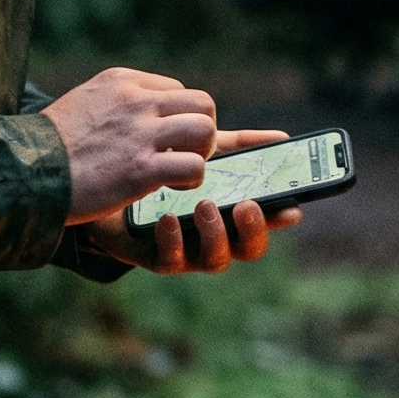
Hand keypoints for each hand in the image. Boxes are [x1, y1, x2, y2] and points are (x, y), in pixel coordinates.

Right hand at [42, 68, 220, 223]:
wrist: (23, 172)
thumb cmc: (51, 146)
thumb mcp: (84, 102)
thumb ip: (117, 103)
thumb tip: (145, 113)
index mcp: (122, 82)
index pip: (177, 90)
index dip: (177, 118)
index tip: (163, 140)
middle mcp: (136, 101)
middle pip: (203, 104)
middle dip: (201, 131)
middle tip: (184, 153)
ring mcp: (140, 134)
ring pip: (206, 129)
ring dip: (201, 154)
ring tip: (180, 170)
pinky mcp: (141, 169)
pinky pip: (195, 166)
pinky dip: (192, 179)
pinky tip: (172, 187)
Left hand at [72, 126, 304, 274]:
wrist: (107, 182)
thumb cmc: (165, 170)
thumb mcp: (202, 155)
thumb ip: (239, 148)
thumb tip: (281, 138)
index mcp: (232, 212)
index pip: (267, 222)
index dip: (281, 218)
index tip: (291, 207)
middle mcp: (216, 236)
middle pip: (248, 248)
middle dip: (252, 230)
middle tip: (246, 205)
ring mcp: (188, 250)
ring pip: (214, 259)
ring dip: (215, 234)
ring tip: (205, 205)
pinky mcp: (154, 256)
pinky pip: (170, 259)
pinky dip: (173, 239)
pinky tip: (167, 218)